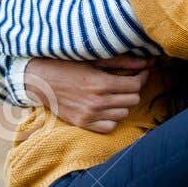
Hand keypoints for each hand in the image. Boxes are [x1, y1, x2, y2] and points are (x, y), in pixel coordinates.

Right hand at [25, 57, 148, 133]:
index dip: (142, 77)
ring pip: (123, 114)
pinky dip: (112, 118)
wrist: (40, 80)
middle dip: (133, 89)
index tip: (141, 72)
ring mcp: (90, 115)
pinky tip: (106, 108)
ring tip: (115, 94)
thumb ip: (122, 61)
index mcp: (101, 83)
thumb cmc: (67, 65)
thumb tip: (147, 62)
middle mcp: (97, 101)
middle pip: (133, 100)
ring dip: (123, 104)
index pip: (135, 85)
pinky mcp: (83, 123)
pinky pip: (110, 127)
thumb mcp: (94, 59)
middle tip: (127, 82)